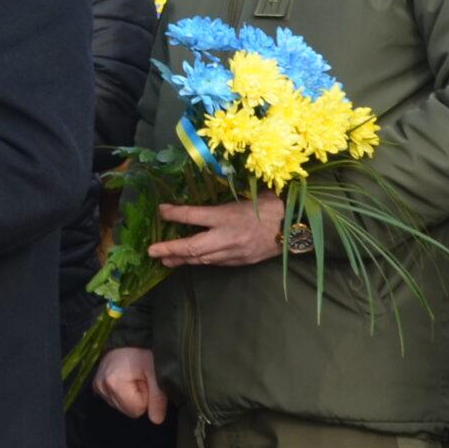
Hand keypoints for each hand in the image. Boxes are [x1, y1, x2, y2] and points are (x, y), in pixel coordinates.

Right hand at [94, 346, 168, 422]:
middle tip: (141, 379)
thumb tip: (157, 421)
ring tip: (134, 377)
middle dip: (138, 398)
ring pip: (121, 407)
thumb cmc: (144, 352)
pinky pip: (114, 400)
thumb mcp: (156, 374)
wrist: (130, 338)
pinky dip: (122, 393)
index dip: (146, 397)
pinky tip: (126, 379)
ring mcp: (97, 386)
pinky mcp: (96, 385)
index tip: (147, 381)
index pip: (136, 410)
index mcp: (114, 383)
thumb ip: (158, 399)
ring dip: (131, 396)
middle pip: (128, 411)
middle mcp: (101, 386)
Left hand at [147, 195, 287, 267]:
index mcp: (228, 216)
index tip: (161, 210)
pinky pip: (216, 263)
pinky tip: (191, 261)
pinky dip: (201, 261)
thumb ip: (227, 196)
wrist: (296, 228)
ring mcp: (234, 252)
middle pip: (192, 246)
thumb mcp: (250, 194)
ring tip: (165, 260)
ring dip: (181, 260)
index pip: (193, 215)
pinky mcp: (241, 262)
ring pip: (201, 259)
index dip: (174, 214)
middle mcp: (227, 237)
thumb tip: (210, 184)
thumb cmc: (274, 205)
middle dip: (170, 249)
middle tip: (152, 251)